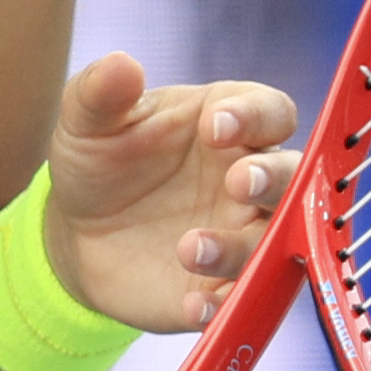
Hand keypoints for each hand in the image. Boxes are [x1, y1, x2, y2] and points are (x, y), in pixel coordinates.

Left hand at [42, 52, 303, 331]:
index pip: (270, 111)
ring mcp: (244, 233)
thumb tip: (120, 64)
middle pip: (293, 175)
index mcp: (229, 121)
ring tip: (188, 248)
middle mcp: (249, 176)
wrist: (77, 235)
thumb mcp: (88, 123)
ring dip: (240, 246)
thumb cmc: (98, 161)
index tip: (215, 125)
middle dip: (272, 178)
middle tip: (237, 183)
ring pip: (273, 240)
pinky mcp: (228, 284)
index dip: (254, 116)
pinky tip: (194, 306)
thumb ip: (102, 92)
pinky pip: (244, 297)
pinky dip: (226, 304)